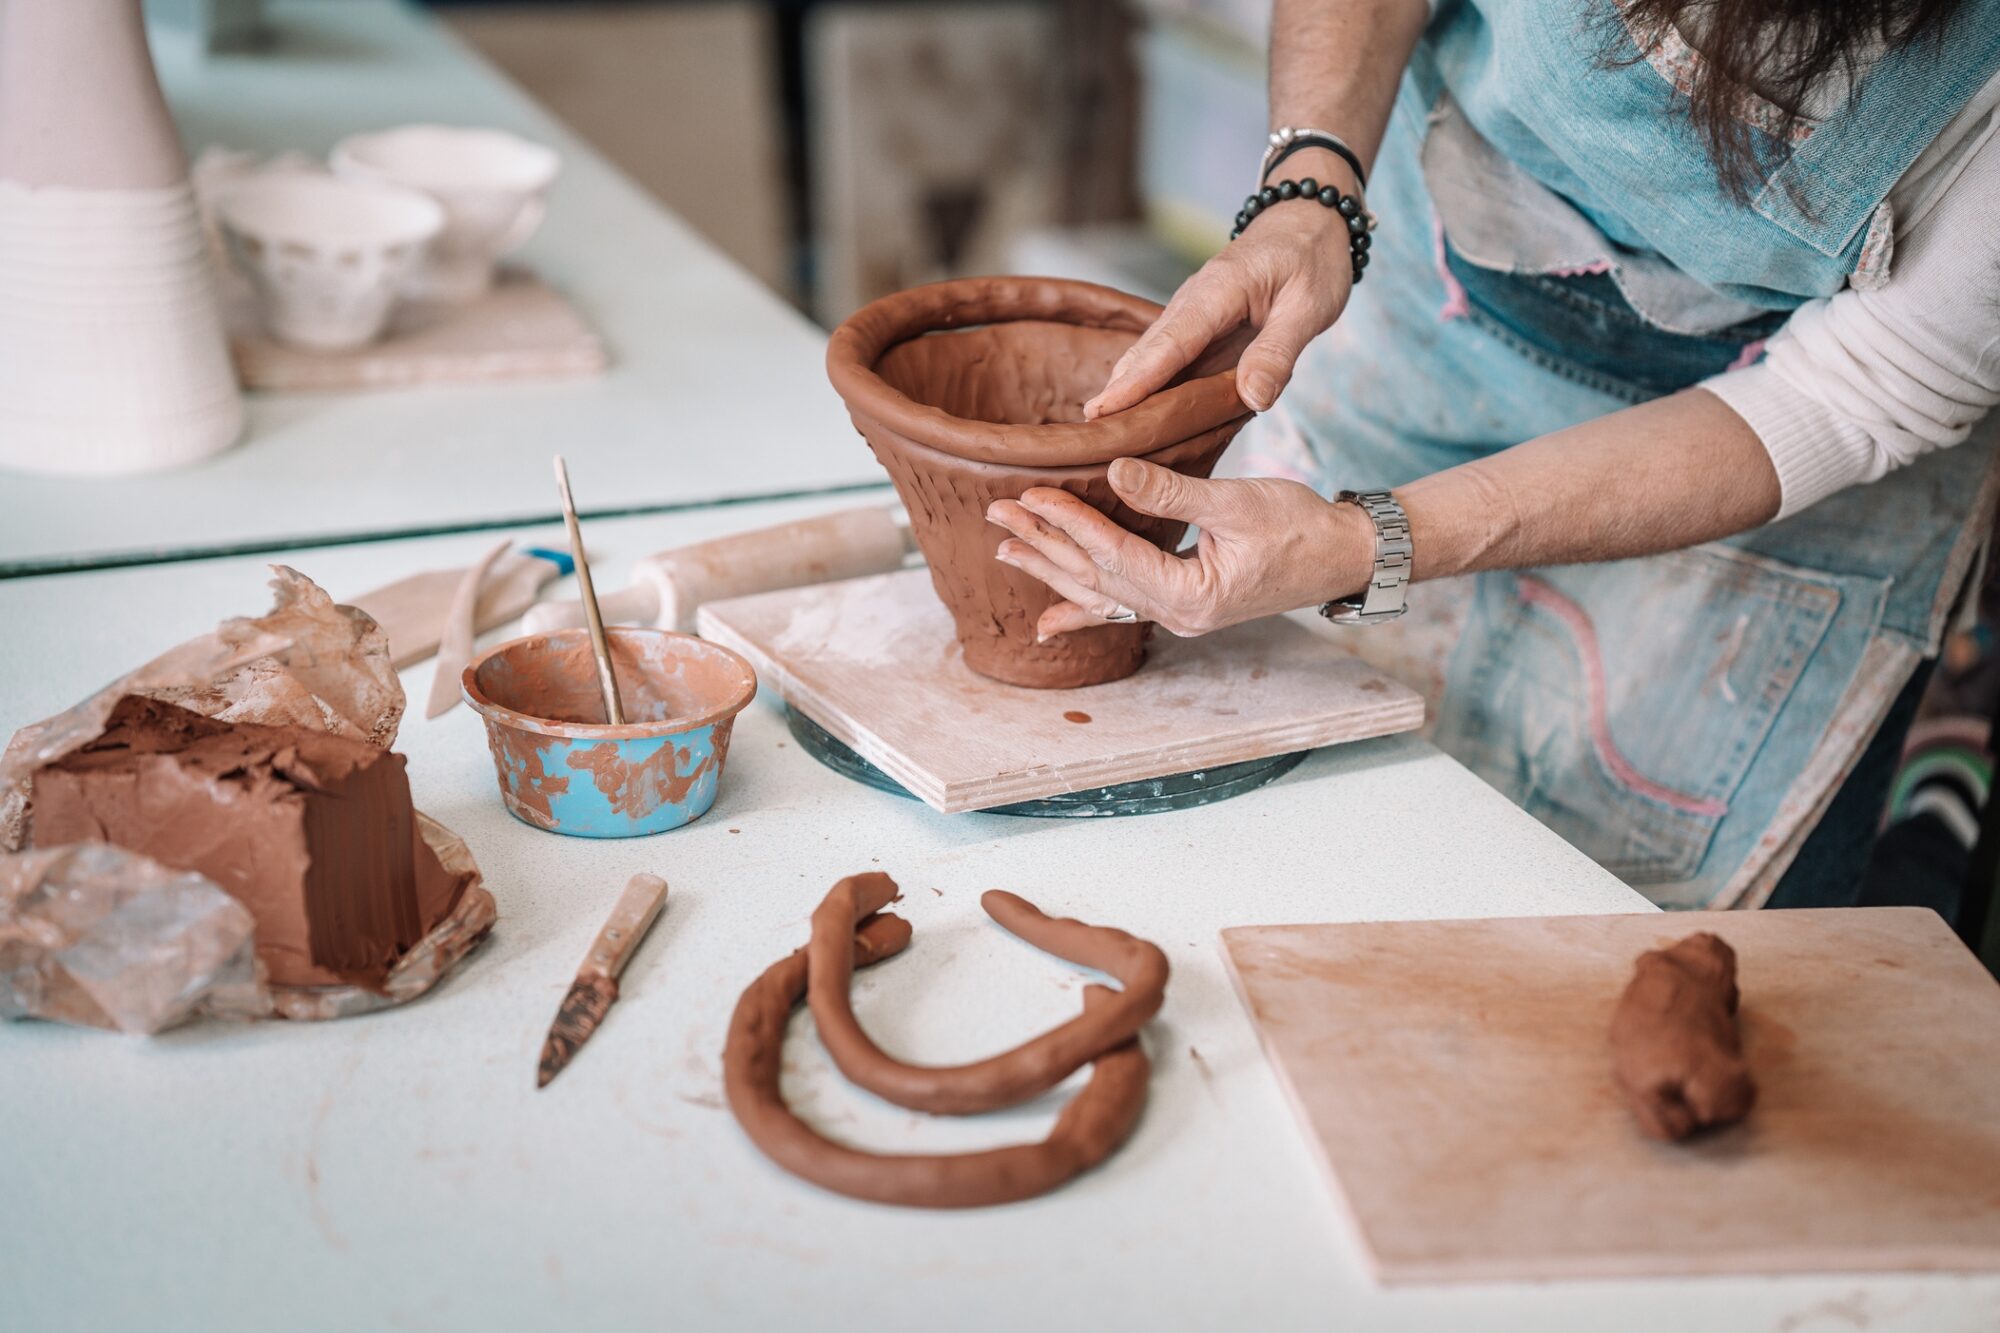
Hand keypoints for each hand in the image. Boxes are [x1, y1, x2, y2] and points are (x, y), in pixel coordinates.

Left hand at [986, 457, 1373, 639]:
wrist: (1341, 555)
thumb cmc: (1300, 526)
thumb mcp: (1236, 502)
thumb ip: (1171, 492)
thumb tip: (1114, 471)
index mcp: (1191, 595)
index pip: (1114, 555)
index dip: (1070, 522)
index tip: (1031, 494)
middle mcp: (1177, 615)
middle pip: (1095, 578)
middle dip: (1043, 545)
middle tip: (996, 517)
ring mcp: (1178, 615)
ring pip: (1100, 593)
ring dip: (1052, 571)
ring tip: (1006, 552)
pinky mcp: (1182, 604)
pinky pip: (1122, 609)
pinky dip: (1083, 611)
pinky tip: (1049, 620)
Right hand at [1085, 153, 1359, 420]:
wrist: (1309, 220)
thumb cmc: (1313, 258)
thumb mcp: (1310, 306)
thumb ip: (1279, 353)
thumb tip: (1253, 399)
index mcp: (1217, 291)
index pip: (1170, 343)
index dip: (1136, 380)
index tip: (1104, 409)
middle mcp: (1193, 300)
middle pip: (1148, 350)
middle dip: (1118, 389)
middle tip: (1090, 431)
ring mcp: (1193, 311)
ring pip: (1154, 354)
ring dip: (1130, 389)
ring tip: (1105, 429)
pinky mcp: (1200, 324)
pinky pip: (1172, 357)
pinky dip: (1154, 382)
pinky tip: (1143, 412)